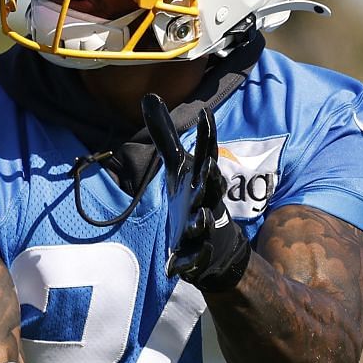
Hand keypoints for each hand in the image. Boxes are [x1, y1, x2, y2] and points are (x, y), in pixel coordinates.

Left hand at [141, 94, 252, 291]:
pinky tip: (173, 267)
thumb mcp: (177, 165)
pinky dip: (186, 262)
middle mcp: (206, 199)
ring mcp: (202, 227)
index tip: (205, 113)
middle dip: (210, 177)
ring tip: (200, 217)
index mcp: (202, 177)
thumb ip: (165, 134)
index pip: (207, 152)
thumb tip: (149, 95)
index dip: (207, 134)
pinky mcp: (195, 253)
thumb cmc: (193, 195)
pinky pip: (193, 258)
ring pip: (204, 224)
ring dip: (201, 221)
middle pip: (211, 186)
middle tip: (208, 167)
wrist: (213, 243)